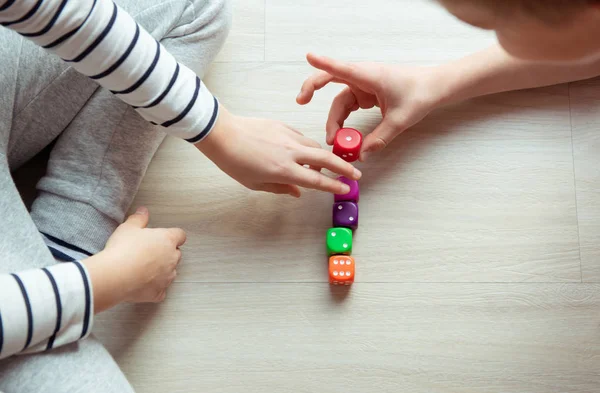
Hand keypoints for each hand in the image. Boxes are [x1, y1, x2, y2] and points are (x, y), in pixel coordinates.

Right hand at [85, 207, 185, 311]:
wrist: (116, 275)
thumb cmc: (123, 249)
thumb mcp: (128, 228)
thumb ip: (139, 218)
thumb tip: (143, 211)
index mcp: (167, 240)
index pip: (180, 235)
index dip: (173, 236)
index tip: (165, 237)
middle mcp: (172, 258)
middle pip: (176, 254)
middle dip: (167, 253)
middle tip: (149, 253)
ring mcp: (167, 277)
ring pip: (171, 272)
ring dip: (162, 271)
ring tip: (145, 269)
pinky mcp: (158, 292)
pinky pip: (161, 291)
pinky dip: (155, 289)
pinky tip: (144, 286)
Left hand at [196, 106, 361, 196]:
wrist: (222, 134)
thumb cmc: (234, 162)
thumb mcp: (255, 183)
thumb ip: (280, 188)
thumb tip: (298, 192)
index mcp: (283, 170)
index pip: (316, 180)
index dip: (333, 186)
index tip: (345, 189)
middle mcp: (290, 152)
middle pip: (325, 159)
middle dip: (343, 167)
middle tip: (355, 174)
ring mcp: (288, 136)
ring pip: (315, 146)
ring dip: (323, 156)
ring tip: (323, 165)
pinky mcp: (283, 126)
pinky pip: (301, 137)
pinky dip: (306, 146)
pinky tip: (300, 152)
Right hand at [297, 53, 442, 160]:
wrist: (435, 87)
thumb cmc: (420, 94)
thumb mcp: (400, 120)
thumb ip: (379, 138)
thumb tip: (362, 155)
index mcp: (370, 76)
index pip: (342, 68)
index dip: (324, 63)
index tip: (309, 56)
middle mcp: (363, 78)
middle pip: (331, 82)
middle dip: (314, 90)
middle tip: (300, 101)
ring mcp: (363, 85)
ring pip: (340, 102)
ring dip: (335, 120)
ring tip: (333, 141)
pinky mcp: (366, 94)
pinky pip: (348, 106)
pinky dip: (343, 120)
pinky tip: (342, 135)